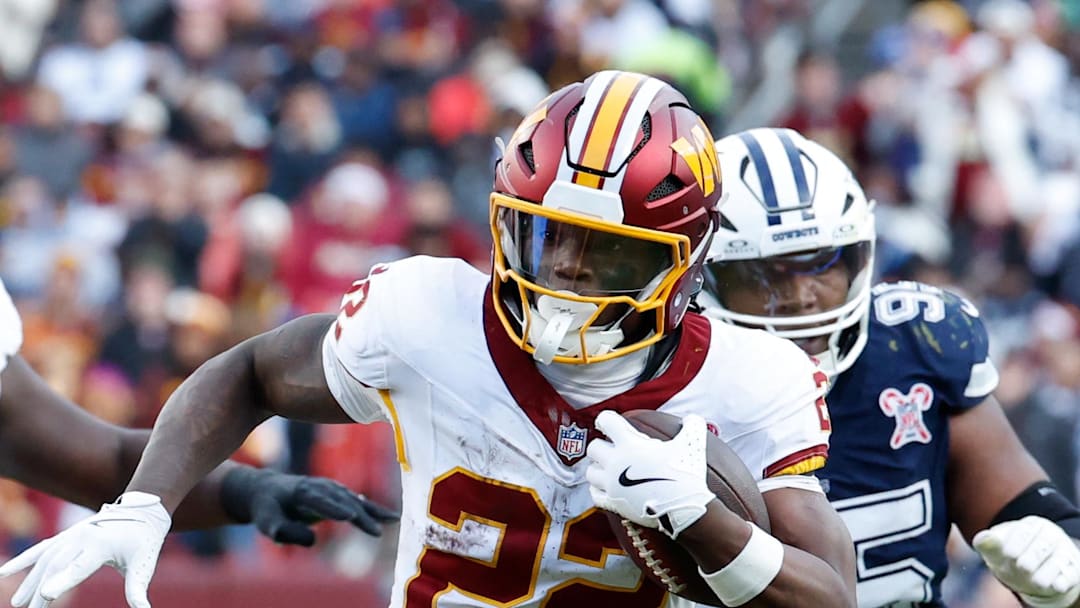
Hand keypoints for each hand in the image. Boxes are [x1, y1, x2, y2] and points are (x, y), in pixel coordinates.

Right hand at [0, 491, 170, 607]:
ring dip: (29, 581)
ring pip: (45, 560)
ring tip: (18, 603)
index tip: (46, 595)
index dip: (63, 581)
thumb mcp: (144, 564)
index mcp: (101, 544)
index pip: (79, 567)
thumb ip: (137, 588)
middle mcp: (82, 537)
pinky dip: (23, 560)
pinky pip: (41, 549)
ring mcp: (72, 534)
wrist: (144, 511)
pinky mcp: (66, 536)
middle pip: (57, 567)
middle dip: (42, 592)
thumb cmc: (145, 541)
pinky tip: (4, 572)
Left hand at [221, 467, 399, 545]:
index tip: (350, 517)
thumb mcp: (266, 523)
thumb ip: (285, 532)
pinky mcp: (338, 493)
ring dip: (372, 511)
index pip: (320, 501)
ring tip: (391, 521)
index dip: (334, 509)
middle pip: (343, 501)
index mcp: (301, 491)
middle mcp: (319, 486)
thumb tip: (313, 540)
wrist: (269, 489)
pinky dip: (374, 509)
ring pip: (355, 500)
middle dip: (359, 516)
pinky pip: (359, 501)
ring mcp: (331, 488)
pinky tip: (390, 518)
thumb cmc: (267, 509)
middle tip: (375, 532)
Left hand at [586, 411, 714, 538]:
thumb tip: (692, 419)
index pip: (606, 421)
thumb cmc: (686, 474)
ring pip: (590, 471)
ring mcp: (611, 485)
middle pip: (593, 447)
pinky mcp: (613, 503)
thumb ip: (692, 426)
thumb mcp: (692, 444)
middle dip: (602, 445)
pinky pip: (594, 495)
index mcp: (629, 444)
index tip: (608, 422)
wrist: (684, 509)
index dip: (606, 419)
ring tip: (610, 468)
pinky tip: (608, 488)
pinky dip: (598, 490)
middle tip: (614, 448)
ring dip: (598, 468)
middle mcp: (615, 463)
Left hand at [974, 515, 1079, 607]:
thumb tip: (982, 538)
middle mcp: (1052, 535)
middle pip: (1044, 545)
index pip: (1026, 530)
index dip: (1017, 542)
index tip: (1008, 555)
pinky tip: (1056, 586)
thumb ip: (987, 544)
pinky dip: (1064, 580)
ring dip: (1047, 572)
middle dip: (1032, 557)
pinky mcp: (1072, 570)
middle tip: (1022, 568)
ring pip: (1059, 561)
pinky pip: (1071, 574)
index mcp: (1031, 525)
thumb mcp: (996, 551)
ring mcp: (1064, 552)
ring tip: (1036, 582)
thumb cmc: (1011, 558)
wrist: (1033, 573)